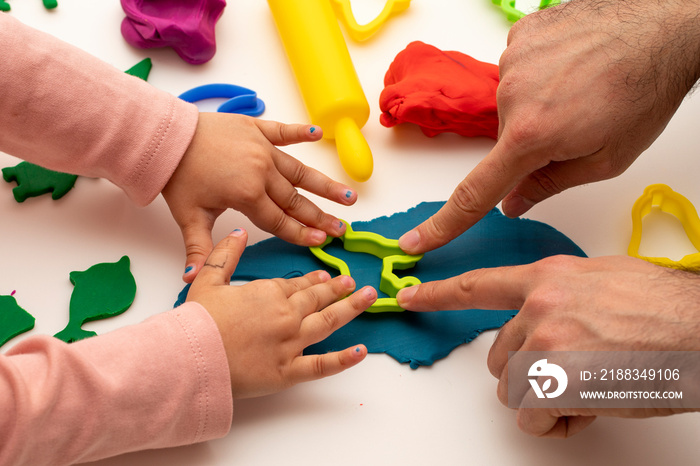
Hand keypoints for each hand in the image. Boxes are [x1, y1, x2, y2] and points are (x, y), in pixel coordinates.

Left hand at [162, 112, 358, 281]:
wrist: (166, 137)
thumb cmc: (178, 177)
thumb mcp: (188, 216)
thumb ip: (198, 248)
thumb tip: (191, 280)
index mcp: (247, 195)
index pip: (279, 221)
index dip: (301, 234)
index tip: (323, 241)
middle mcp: (261, 171)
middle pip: (296, 200)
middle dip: (321, 217)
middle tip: (343, 228)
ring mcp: (261, 149)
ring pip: (300, 171)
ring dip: (325, 184)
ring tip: (348, 195)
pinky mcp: (256, 129)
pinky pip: (283, 131)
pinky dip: (300, 132)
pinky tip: (319, 134)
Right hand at [186, 228, 375, 398]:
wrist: (191, 359)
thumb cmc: (197, 322)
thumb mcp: (207, 280)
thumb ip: (225, 254)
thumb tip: (238, 232)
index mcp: (269, 293)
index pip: (297, 284)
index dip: (313, 280)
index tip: (326, 277)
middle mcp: (286, 316)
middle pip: (316, 299)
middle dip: (336, 289)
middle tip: (351, 282)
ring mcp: (291, 344)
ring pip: (328, 322)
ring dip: (350, 308)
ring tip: (367, 298)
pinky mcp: (290, 372)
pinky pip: (323, 365)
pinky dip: (344, 360)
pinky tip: (361, 351)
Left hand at [397, 255, 699, 436]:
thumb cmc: (663, 308)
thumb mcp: (602, 281)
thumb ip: (560, 295)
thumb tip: (541, 315)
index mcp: (548, 278)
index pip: (478, 286)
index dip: (438, 293)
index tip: (408, 296)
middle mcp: (539, 306)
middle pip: (499, 356)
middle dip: (529, 373)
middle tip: (574, 373)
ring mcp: (545, 341)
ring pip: (514, 388)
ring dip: (545, 399)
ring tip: (588, 388)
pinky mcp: (557, 380)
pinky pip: (534, 416)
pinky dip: (556, 421)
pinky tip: (589, 406)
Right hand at [399, 0, 699, 253]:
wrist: (665, 27)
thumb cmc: (645, 91)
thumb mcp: (606, 159)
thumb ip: (550, 184)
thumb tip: (513, 204)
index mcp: (532, 135)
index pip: (474, 193)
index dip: (442, 225)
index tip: (414, 242)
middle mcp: (512, 96)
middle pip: (507, 138)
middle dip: (534, 140)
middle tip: (577, 121)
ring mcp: (513, 59)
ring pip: (514, 101)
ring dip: (540, 102)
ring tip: (581, 87)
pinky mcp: (521, 35)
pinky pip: (519, 66)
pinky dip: (541, 71)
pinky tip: (572, 64)